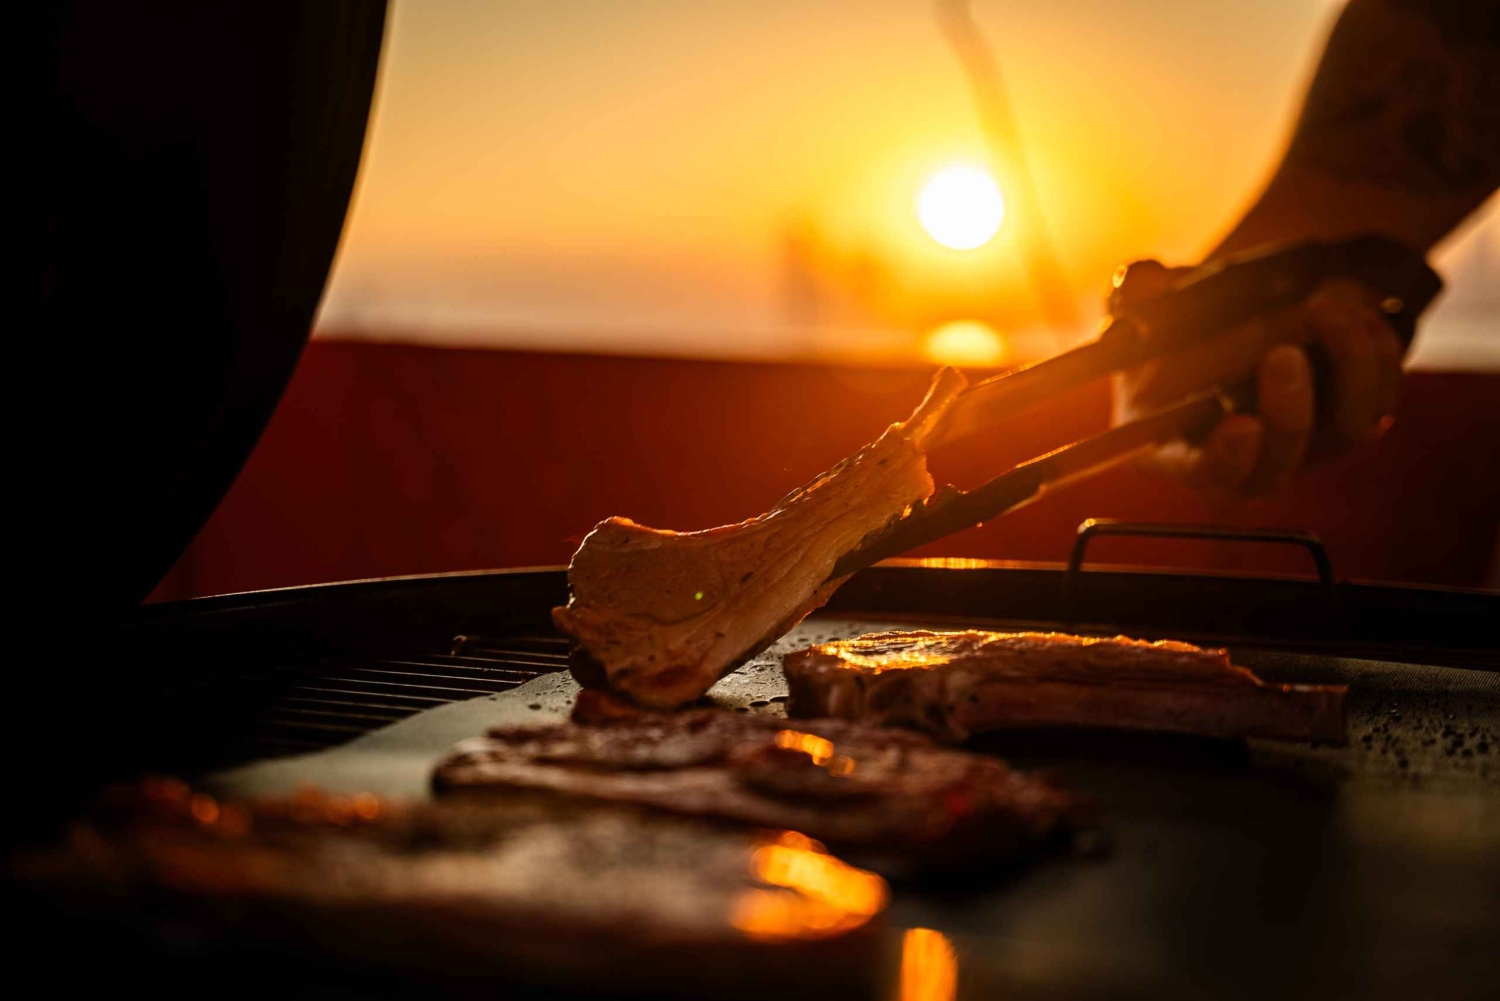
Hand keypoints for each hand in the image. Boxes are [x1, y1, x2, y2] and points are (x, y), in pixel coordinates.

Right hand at [1110, 259, 1404, 495]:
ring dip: (1343, 368)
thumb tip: (1142, 280)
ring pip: (1343, 432)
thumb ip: (1138, 300)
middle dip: (1287, 413)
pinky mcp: (1350, 420)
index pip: (1203, 474)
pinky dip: (1375, 354)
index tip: (1241, 425)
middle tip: (1284, 354)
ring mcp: (1303, 446)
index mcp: (1180, 445)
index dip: (1224, 460)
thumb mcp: (1146, 312)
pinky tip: (1357, 313)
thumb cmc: (1185, 324)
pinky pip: (1381, 401)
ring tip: (1325, 308)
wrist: (1244, 315)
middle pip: (1276, 469)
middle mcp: (1246, 459)